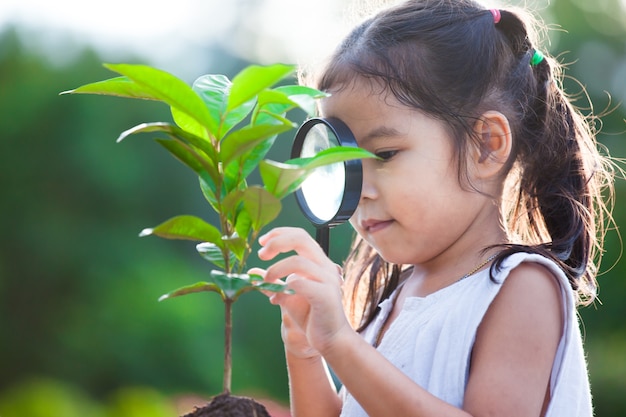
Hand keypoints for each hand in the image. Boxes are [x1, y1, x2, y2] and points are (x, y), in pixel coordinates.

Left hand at [257, 227, 351, 356]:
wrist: (330, 339)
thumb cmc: (312, 316)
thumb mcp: (288, 295)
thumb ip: (274, 282)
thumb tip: (252, 273)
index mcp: (318, 262)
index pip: (299, 235)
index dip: (279, 234)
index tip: (262, 242)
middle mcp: (325, 267)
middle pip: (300, 239)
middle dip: (276, 242)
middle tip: (261, 254)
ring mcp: (328, 280)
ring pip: (298, 262)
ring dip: (276, 269)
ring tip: (266, 281)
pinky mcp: (326, 296)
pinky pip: (302, 283)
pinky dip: (286, 287)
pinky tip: (278, 297)